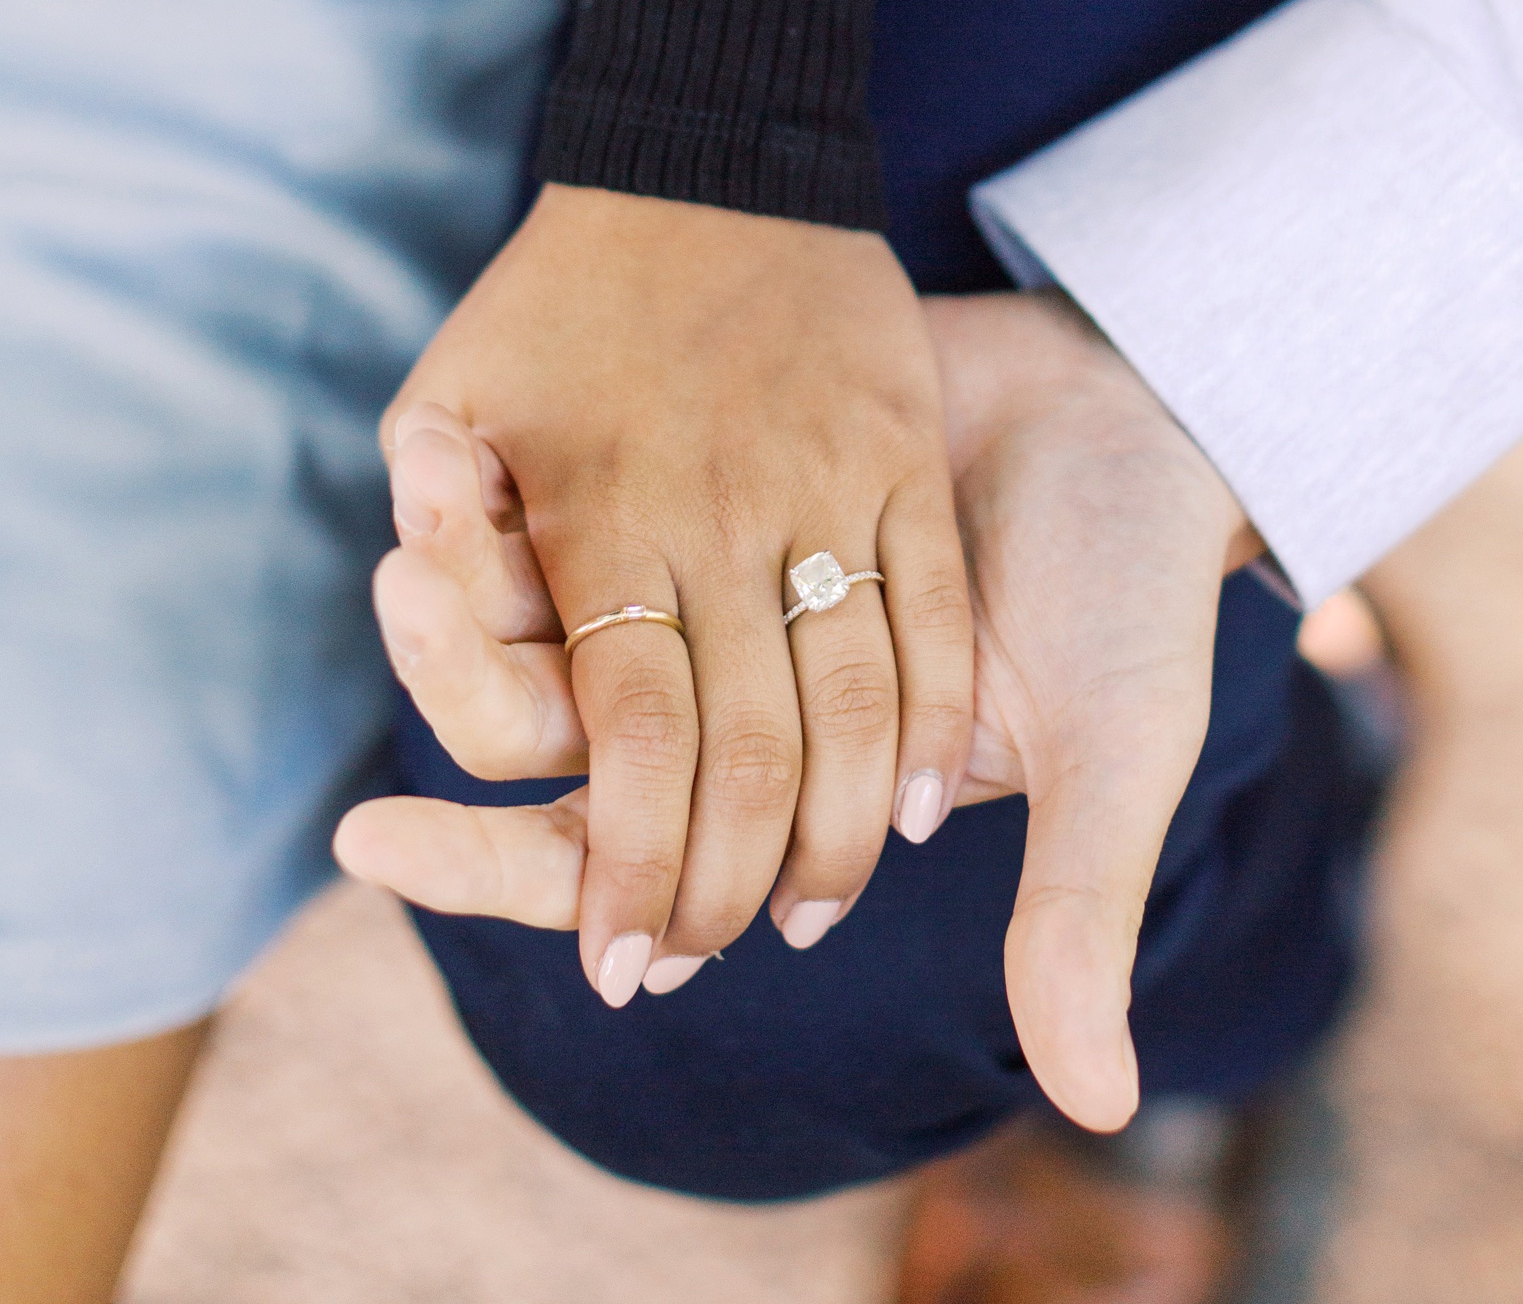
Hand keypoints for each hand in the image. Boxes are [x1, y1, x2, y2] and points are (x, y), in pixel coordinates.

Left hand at [339, 286, 1257, 1117]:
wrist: (1153, 412)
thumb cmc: (1143, 598)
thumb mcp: (1118, 747)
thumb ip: (1076, 910)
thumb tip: (1099, 1109)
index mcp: (806, 773)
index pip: (625, 850)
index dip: (505, 863)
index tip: (370, 838)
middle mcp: (748, 682)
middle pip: (563, 724)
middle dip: (466, 678)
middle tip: (392, 591)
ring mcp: (737, 560)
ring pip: (569, 603)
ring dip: (484, 581)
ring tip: (404, 526)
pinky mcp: (737, 451)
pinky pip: (623, 472)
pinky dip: (543, 470)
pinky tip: (453, 436)